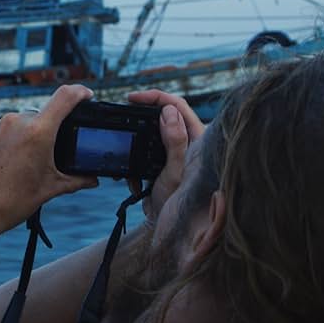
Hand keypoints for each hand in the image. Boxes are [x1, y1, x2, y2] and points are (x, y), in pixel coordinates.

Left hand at [0, 85, 98, 240]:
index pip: (66, 97)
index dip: (81, 92)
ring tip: (29, 162)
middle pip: (45, 115)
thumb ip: (76, 180)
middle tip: (54, 153)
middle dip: (52, 130)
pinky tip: (12, 161)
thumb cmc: (10, 202)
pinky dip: (14, 140)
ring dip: (32, 135)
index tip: (87, 96)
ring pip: (24, 122)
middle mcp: (18, 121)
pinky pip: (7, 128)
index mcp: (38, 132)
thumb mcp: (49, 189)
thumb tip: (92, 179)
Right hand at [126, 90, 204, 225]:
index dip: (155, 97)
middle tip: (125, 110)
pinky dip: (135, 155)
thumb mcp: (175, 173)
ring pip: (153, 129)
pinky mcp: (163, 158)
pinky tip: (132, 170)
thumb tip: (168, 112)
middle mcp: (189, 140)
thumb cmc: (175, 202)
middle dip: (143, 112)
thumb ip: (176, 143)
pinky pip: (146, 146)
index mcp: (198, 139)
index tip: (133, 98)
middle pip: (165, 113)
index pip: (177, 106)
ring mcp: (175, 149)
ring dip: (137, 136)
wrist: (163, 225)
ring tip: (125, 143)